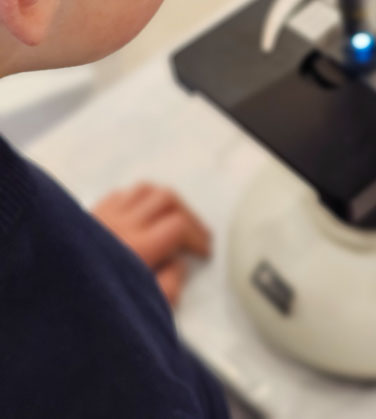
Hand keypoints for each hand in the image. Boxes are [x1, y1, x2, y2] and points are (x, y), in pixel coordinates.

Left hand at [92, 182, 211, 306]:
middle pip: (167, 199)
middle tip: (197, 234)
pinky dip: (140, 198)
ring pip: (146, 190)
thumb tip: (180, 264)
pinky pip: (123, 193)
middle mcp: (122, 225)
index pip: (179, 225)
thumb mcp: (141, 309)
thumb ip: (169, 287)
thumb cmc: (95, 309)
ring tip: (176, 218)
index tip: (204, 252)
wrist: (48, 299)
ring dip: (167, 202)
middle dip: (189, 215)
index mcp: (137, 249)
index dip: (198, 236)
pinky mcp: (90, 215)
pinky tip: (144, 213)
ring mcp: (104, 216)